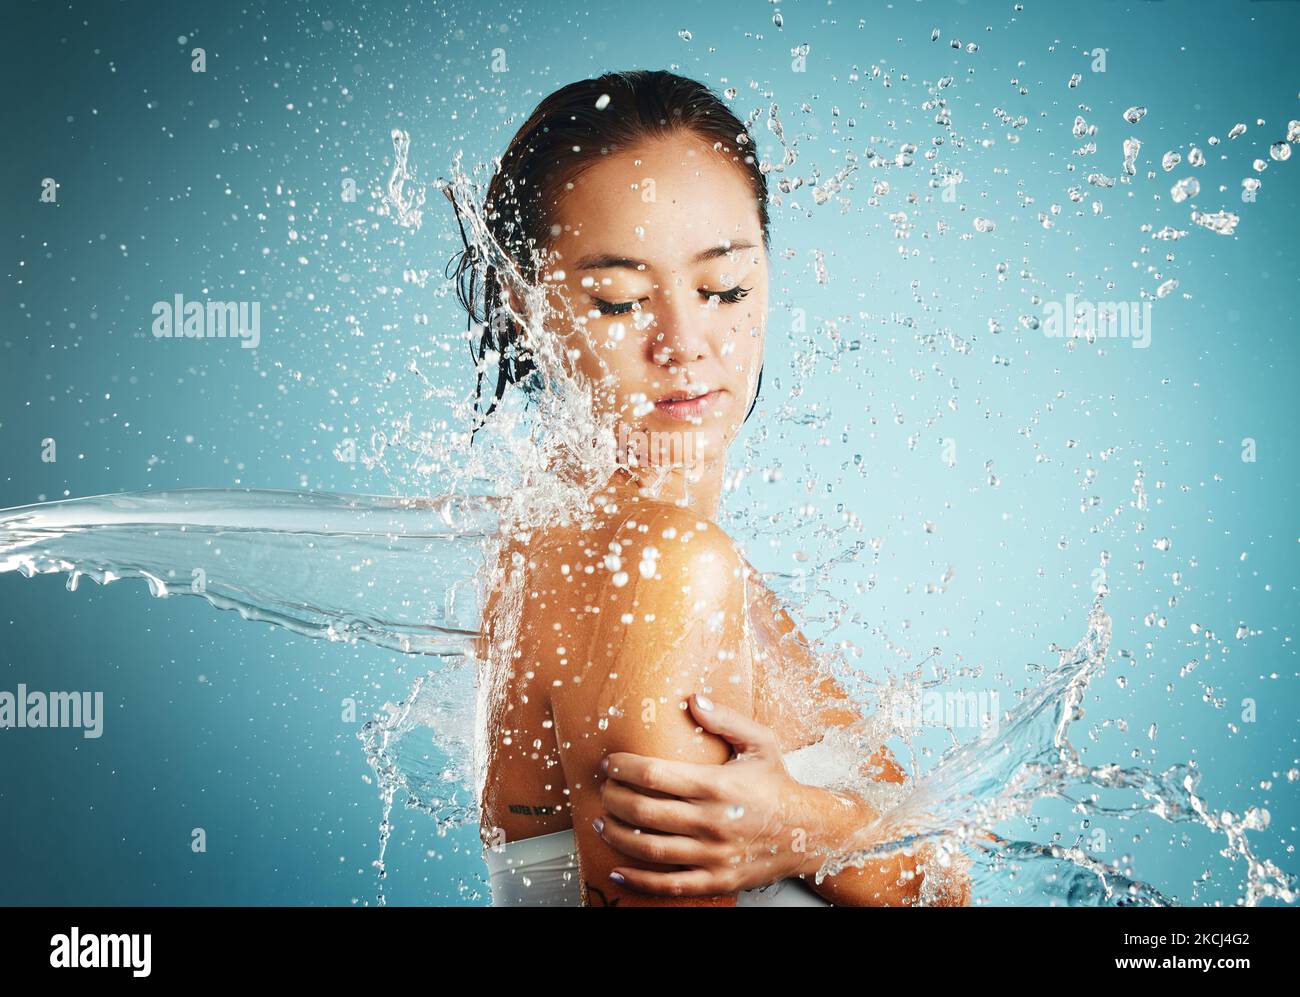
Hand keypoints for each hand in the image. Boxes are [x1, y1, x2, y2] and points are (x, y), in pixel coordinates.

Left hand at [592, 693, 824, 896]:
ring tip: (603, 823)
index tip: (609, 764)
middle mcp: (711, 821)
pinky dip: (638, 881)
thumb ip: (725, 719)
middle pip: (644, 811)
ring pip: (650, 848)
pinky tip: (617, 872)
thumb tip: (692, 699)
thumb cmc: (778, 785)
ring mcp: (713, 855)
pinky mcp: (716, 880)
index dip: (623, 768)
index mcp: (716, 785)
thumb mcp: (759, 743)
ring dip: (618, 836)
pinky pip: (669, 885)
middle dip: (613, 799)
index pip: (653, 775)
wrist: (810, 832)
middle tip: (603, 790)